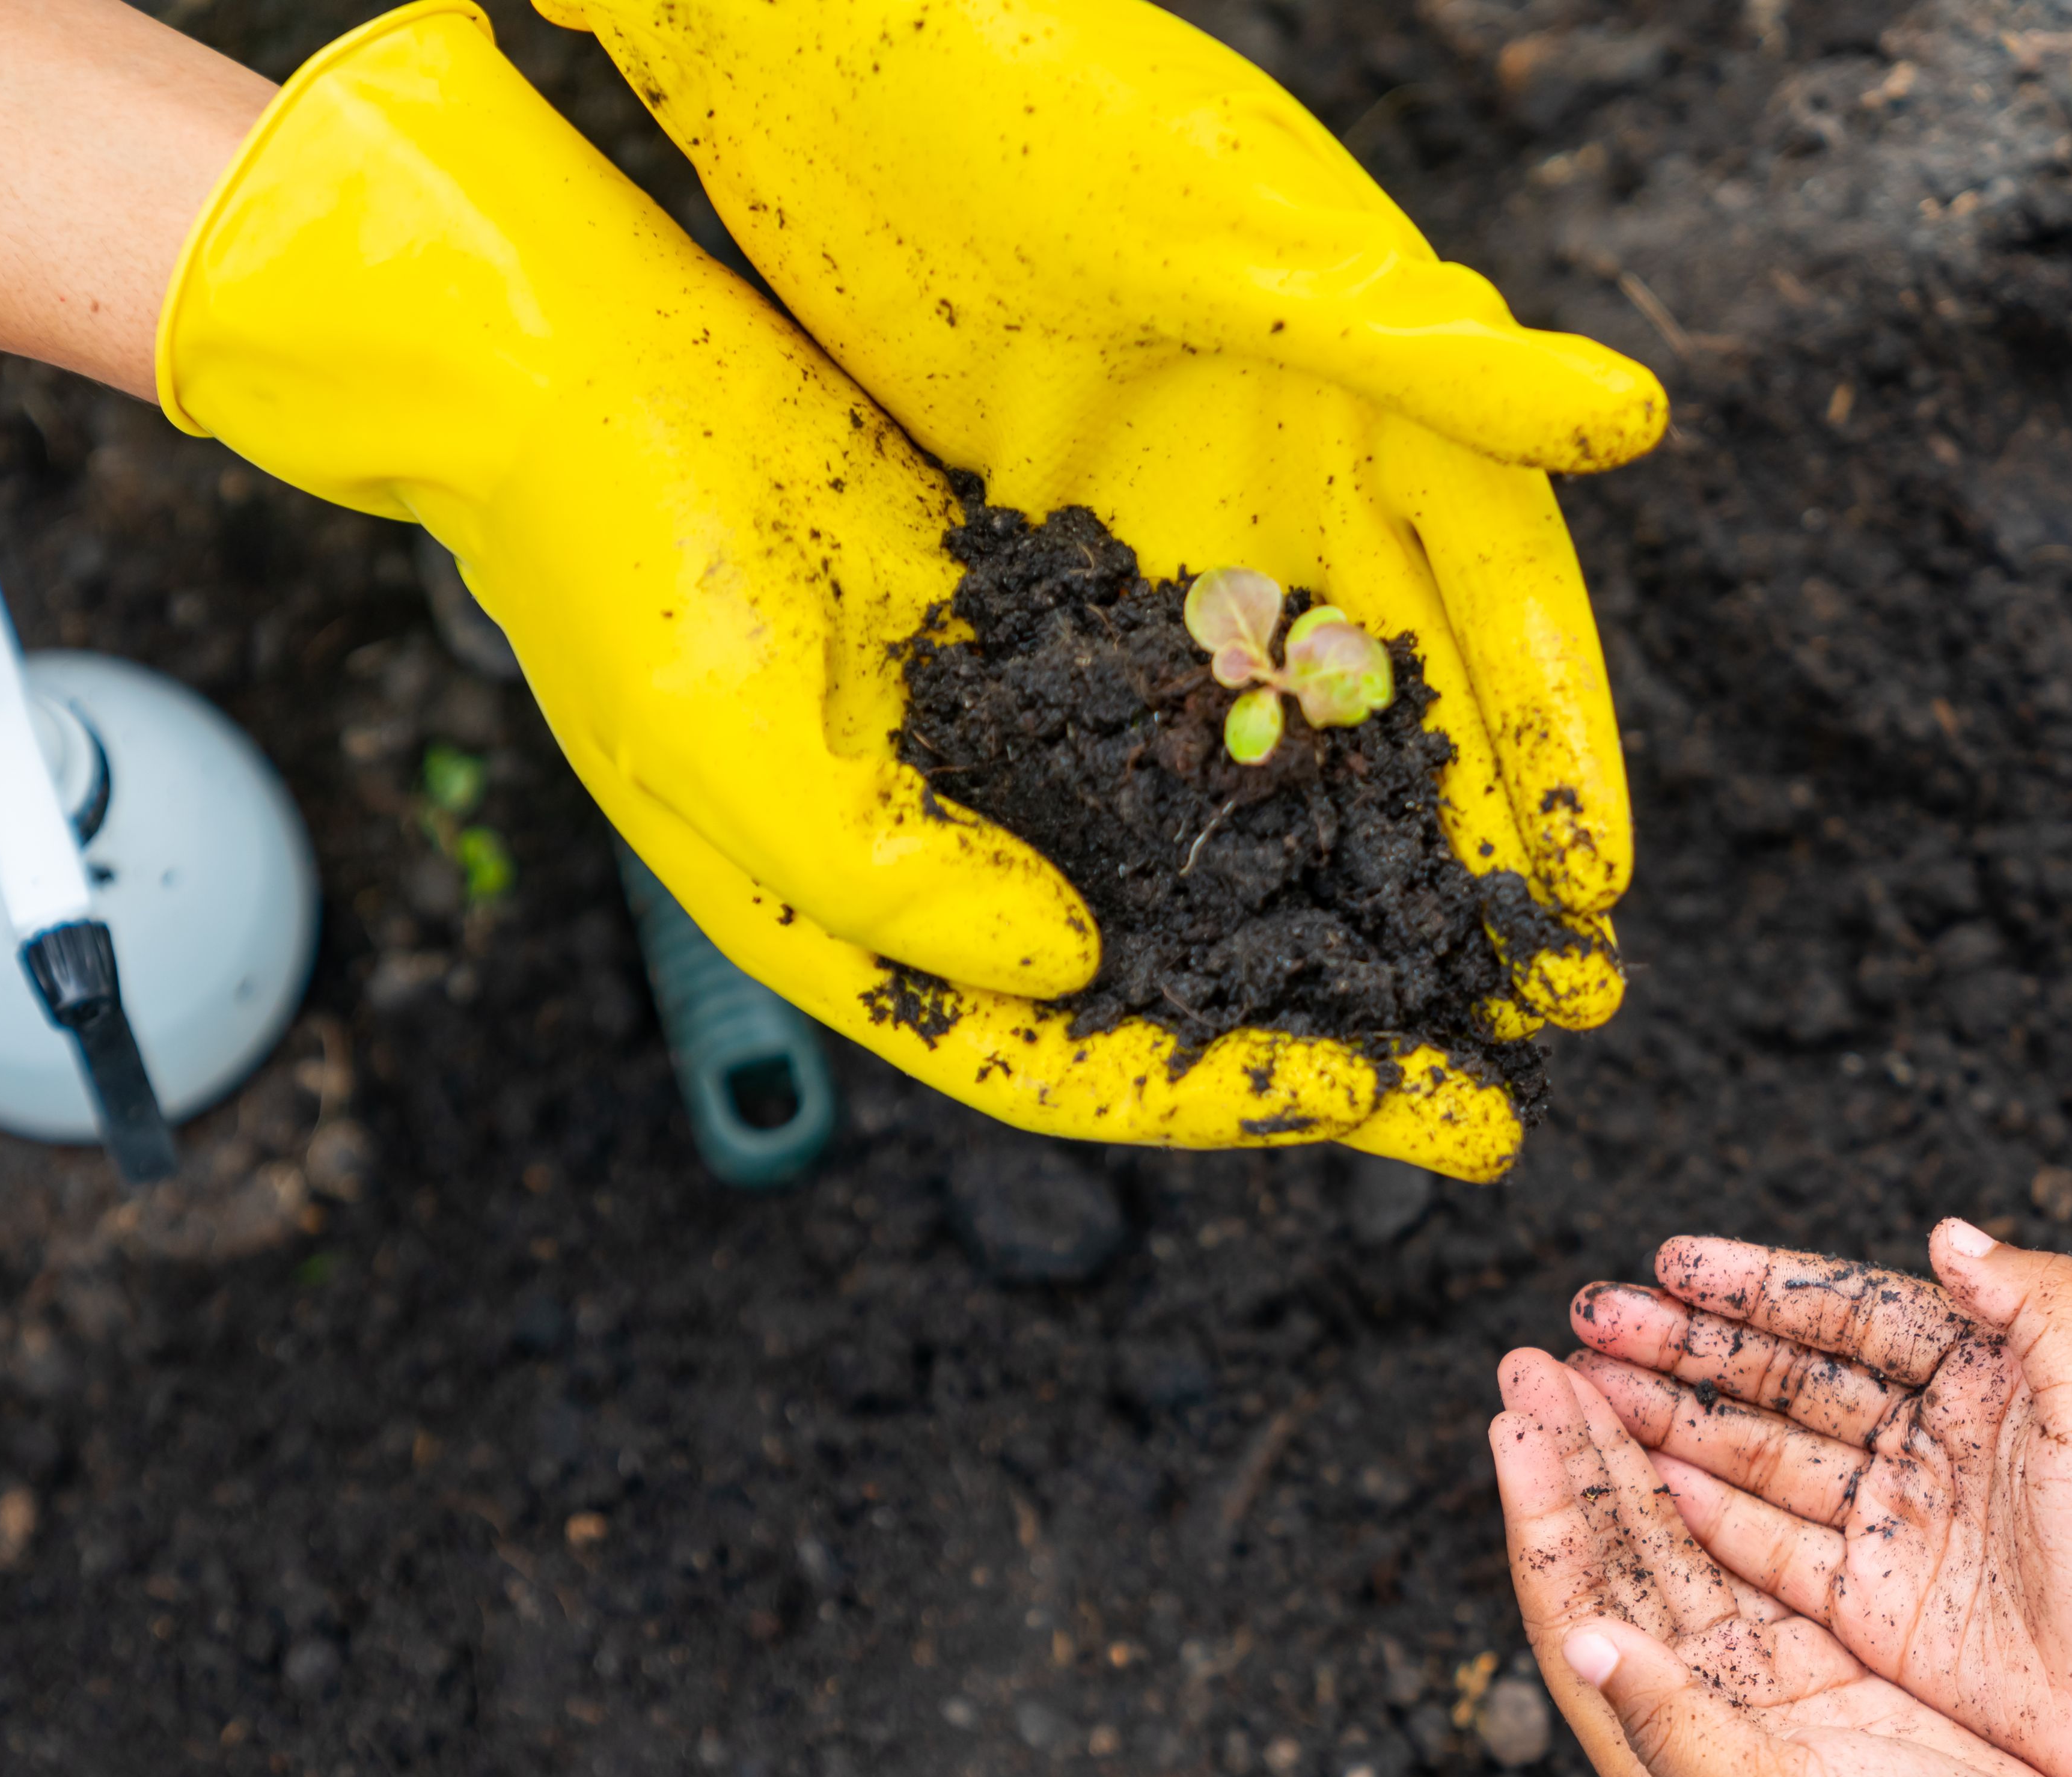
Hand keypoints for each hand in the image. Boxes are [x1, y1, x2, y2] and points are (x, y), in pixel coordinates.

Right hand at [158, 4, 1467, 1161]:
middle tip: (1501, 1093)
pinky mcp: (1030, 652)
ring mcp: (994, 769)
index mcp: (862, 940)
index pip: (1072, 1063)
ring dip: (1335, 918)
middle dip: (1331, 1046)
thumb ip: (898, 881)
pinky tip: (1404, 786)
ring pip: (1197, 876)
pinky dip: (1286, 768)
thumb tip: (1078, 965)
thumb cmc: (613, 570)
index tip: (1392, 1110)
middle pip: (1166, 998)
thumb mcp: (730, 749)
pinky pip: (1182, 737)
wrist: (571, 371)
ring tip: (1488, 959)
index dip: (1234, 1098)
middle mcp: (947, 876)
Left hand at [1491, 1348, 2071, 1776]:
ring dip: (1628, 1465)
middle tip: (1532, 1361)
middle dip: (1571, 1465)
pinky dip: (1708, 1492)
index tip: (1514, 1422)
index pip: (1572, 1614)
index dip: (1540, 1517)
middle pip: (1609, 1567)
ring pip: (1671, 1550)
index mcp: (1656, 1761)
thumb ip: (1677, 1727)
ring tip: (1588, 1372)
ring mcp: (1755, 1685)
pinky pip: (1744, 1558)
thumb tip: (1587, 1642)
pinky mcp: (1819, 1664)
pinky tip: (1685, 1431)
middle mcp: (1690, 1713)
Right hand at [1561, 1219, 2071, 1776]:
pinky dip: (1710, 1513)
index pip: (1849, 1312)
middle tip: (1593, 1316)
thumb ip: (2039, 1302)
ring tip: (1587, 1388)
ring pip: (1761, 1457)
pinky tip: (1645, 1477)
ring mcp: (1896, 1527)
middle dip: (1687, 1347)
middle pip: (1786, 1379)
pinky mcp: (1875, 1608)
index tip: (1674, 1262)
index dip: (1760, 1286)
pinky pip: (1772, 1548)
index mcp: (1987, 1380)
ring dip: (1675, 1420)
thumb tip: (1947, 1232)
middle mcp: (1930, 1444)